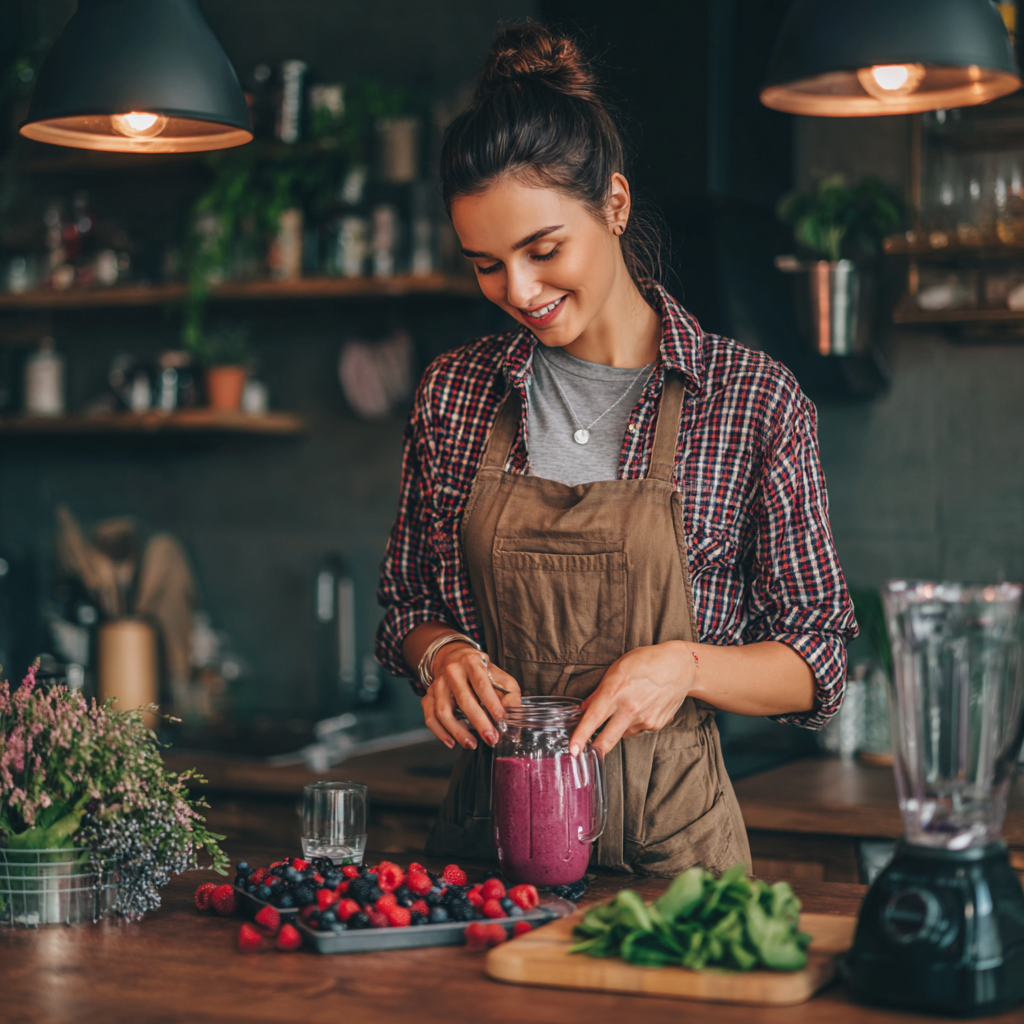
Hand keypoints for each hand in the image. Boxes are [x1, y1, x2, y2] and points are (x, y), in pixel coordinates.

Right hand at [421, 644, 521, 750]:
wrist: (454, 658)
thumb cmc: (481, 671)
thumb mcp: (500, 676)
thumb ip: (510, 695)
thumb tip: (515, 719)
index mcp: (471, 662)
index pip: (481, 684)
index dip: (492, 704)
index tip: (502, 722)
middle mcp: (452, 671)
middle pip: (464, 700)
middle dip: (479, 722)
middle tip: (491, 739)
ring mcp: (437, 684)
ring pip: (443, 711)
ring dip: (458, 731)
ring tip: (472, 744)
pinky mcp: (428, 696)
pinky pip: (430, 717)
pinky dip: (439, 732)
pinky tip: (451, 742)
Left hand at [568, 641, 696, 756]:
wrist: (680, 667)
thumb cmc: (646, 662)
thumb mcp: (617, 669)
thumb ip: (599, 691)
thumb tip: (585, 707)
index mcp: (615, 692)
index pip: (593, 718)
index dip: (581, 736)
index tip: (572, 750)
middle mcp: (629, 708)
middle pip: (607, 739)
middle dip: (595, 750)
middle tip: (585, 755)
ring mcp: (644, 719)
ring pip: (623, 733)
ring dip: (619, 726)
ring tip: (630, 704)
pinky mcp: (656, 725)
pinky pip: (638, 730)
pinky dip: (635, 723)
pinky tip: (643, 706)